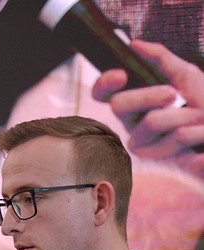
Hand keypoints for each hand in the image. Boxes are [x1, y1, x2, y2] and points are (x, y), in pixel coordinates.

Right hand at [92, 39, 203, 178]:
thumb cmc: (202, 101)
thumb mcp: (186, 74)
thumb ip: (160, 58)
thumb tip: (134, 44)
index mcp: (133, 99)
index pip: (104, 93)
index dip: (104, 83)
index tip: (121, 74)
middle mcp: (131, 120)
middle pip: (119, 105)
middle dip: (148, 95)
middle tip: (172, 94)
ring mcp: (141, 140)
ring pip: (150, 121)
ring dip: (183, 115)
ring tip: (199, 118)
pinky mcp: (155, 157)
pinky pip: (170, 140)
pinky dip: (193, 133)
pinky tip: (200, 139)